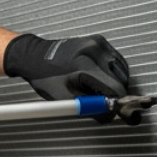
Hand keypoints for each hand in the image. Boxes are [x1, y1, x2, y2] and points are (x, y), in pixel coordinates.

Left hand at [3, 33, 136, 121]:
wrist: (34, 56)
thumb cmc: (45, 77)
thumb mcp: (64, 98)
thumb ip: (89, 108)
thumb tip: (109, 115)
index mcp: (86, 65)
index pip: (116, 88)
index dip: (115, 102)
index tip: (110, 109)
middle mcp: (95, 51)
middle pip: (122, 78)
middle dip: (115, 93)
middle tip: (101, 101)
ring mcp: (98, 43)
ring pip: (122, 69)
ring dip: (115, 82)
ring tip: (97, 88)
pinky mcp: (99, 40)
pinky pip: (116, 60)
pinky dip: (113, 71)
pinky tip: (99, 76)